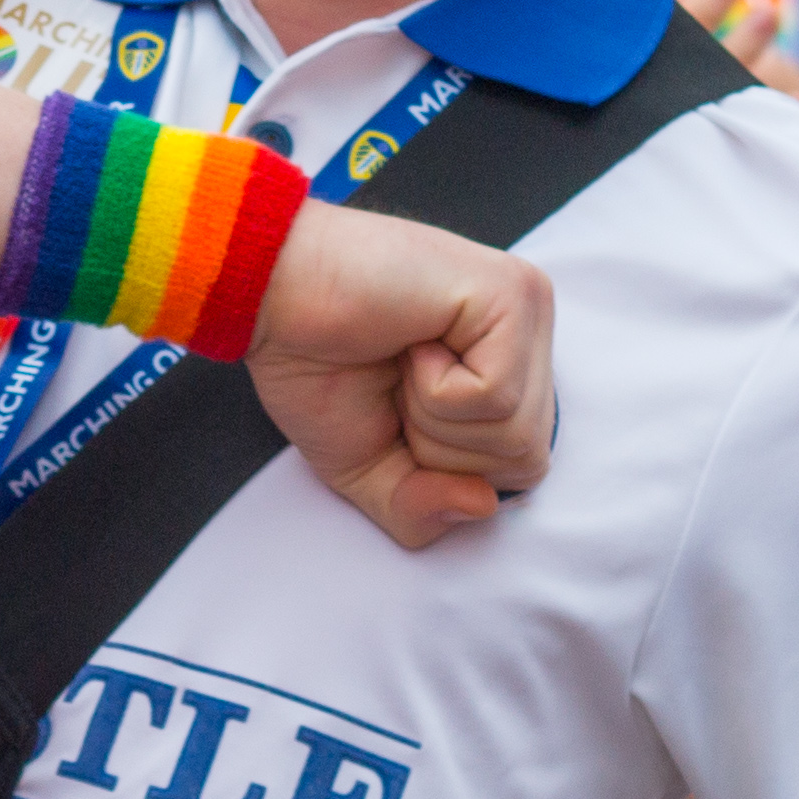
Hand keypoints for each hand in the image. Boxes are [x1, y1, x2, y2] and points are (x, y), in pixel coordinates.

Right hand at [245, 209, 555, 548]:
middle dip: (440, 450)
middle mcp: (529, 335)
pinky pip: (497, 397)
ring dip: (434, 419)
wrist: (269, 290)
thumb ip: (423, 509)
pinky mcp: (513, 293)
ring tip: (404, 360)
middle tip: (396, 383)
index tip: (397, 410)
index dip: (446, 470)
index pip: (521, 468)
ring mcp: (528, 309)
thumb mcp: (368, 469)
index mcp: (506, 367)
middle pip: (526, 460)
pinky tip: (414, 341)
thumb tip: (485, 504)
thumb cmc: (314, 360)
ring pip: (516, 434)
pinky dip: (436, 391)